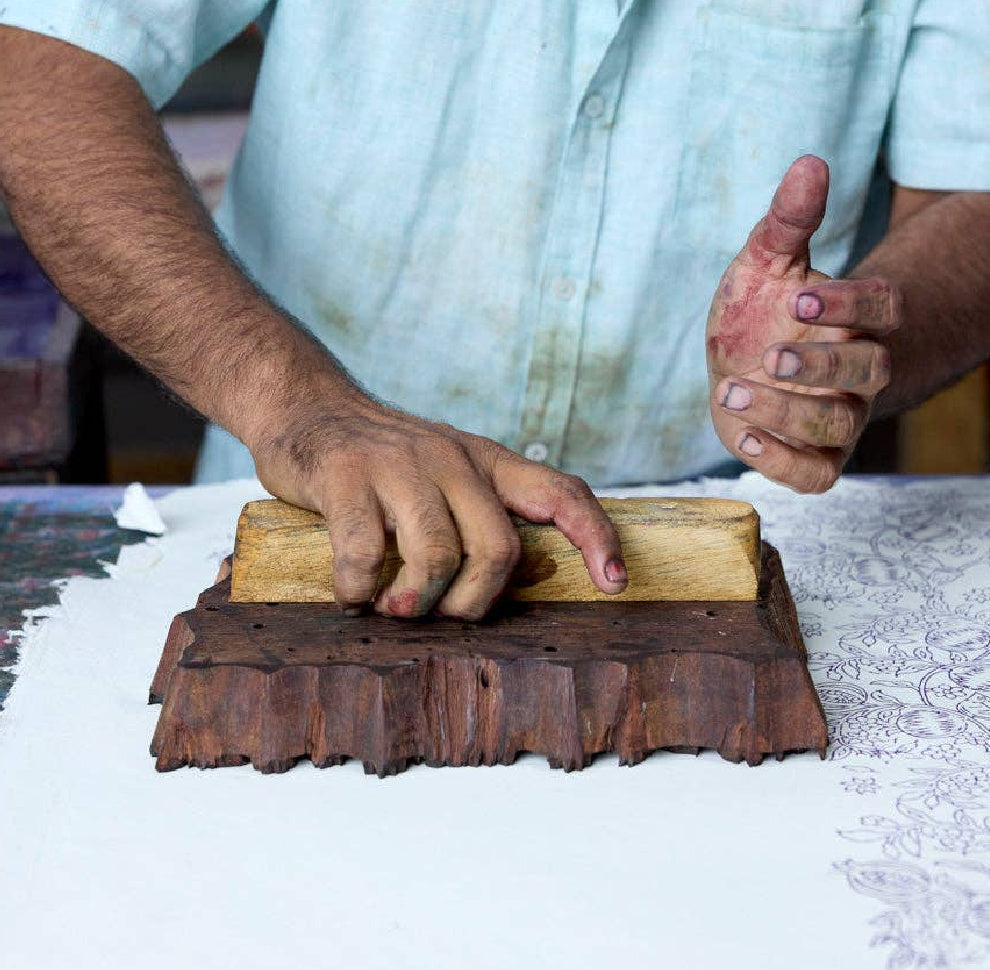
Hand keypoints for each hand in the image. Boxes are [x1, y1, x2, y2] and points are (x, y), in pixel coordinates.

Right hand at [251, 397, 626, 619]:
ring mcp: (399, 466)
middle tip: (444, 615)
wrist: (309, 409)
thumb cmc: (385, 462)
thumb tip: (513, 585)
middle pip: (498, 548)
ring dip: (417, 603)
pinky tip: (353, 595)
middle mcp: (451, 458)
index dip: (596, 538)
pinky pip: (366, 554)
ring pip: (437, 555)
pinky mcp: (346, 477)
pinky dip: (360, 591)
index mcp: (486, 461)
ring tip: (395, 610)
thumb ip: (481, 512)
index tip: (613, 584)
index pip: (561, 492)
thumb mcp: (447, 470)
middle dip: (475, 601)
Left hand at [706, 155, 899, 492]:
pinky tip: (745, 439)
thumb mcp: (764, 262)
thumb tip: (809, 161)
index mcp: (857, 319)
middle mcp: (857, 372)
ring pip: (839, 424)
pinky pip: (816, 475)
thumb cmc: (756, 311)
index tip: (800, 295)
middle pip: (871, 370)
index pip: (886, 306)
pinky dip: (783, 462)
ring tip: (730, 391)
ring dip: (787, 413)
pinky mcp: (811, 458)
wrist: (734, 365)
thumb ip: (788, 220)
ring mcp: (838, 419)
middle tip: (769, 355)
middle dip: (822, 364)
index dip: (853, 302)